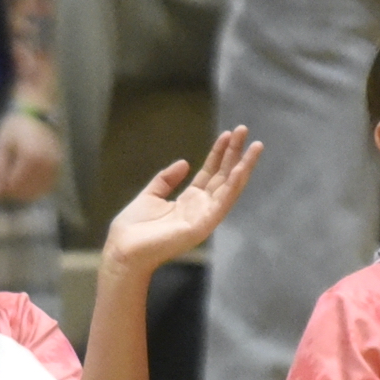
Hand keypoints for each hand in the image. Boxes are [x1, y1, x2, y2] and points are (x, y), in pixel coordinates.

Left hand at [0, 107, 61, 203]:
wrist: (37, 116)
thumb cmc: (16, 128)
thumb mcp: (2, 145)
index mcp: (31, 157)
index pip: (15, 185)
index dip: (2, 189)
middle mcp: (47, 163)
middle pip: (26, 192)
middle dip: (12, 192)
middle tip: (1, 184)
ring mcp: (55, 167)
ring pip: (36, 192)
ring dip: (23, 192)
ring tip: (12, 179)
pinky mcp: (58, 169)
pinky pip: (45, 188)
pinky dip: (34, 189)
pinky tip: (24, 181)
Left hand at [101, 125, 261, 276]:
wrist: (124, 250)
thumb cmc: (133, 228)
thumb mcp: (150, 195)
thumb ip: (166, 179)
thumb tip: (184, 162)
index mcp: (189, 201)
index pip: (210, 173)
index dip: (219, 154)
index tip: (227, 134)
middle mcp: (201, 208)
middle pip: (223, 176)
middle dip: (235, 154)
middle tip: (244, 130)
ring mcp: (204, 217)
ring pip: (230, 188)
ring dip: (244, 167)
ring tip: (255, 146)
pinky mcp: (203, 226)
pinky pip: (223, 203)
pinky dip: (234, 186)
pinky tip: (241, 169)